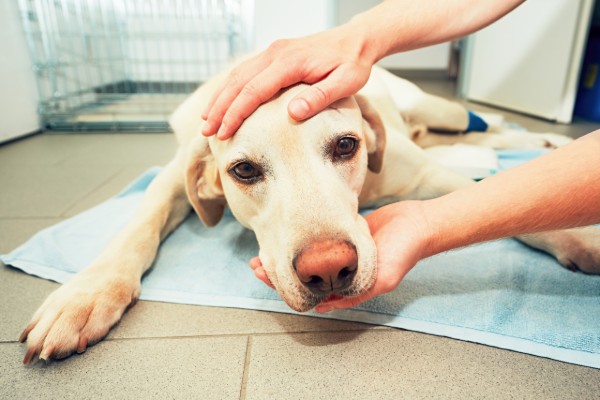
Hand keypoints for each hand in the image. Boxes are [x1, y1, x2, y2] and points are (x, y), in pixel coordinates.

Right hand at [201, 24, 375, 138]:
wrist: (356, 40)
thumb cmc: (352, 64)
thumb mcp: (345, 83)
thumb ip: (319, 98)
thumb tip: (292, 113)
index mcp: (290, 62)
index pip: (254, 90)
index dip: (235, 113)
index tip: (224, 133)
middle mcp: (276, 54)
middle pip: (238, 82)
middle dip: (219, 108)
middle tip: (206, 132)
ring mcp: (273, 52)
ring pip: (237, 75)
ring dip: (220, 97)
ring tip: (207, 120)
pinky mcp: (274, 55)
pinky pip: (245, 71)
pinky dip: (230, 87)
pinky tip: (223, 101)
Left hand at [248, 201, 432, 312]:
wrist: (417, 224)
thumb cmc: (402, 252)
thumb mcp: (381, 279)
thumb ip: (354, 294)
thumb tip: (322, 307)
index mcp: (347, 286)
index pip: (308, 291)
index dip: (284, 285)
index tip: (264, 274)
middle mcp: (341, 272)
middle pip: (301, 275)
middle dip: (278, 271)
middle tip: (256, 263)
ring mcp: (340, 254)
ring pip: (305, 258)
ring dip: (286, 255)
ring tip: (265, 250)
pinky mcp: (342, 236)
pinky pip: (316, 241)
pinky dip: (300, 241)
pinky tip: (286, 235)